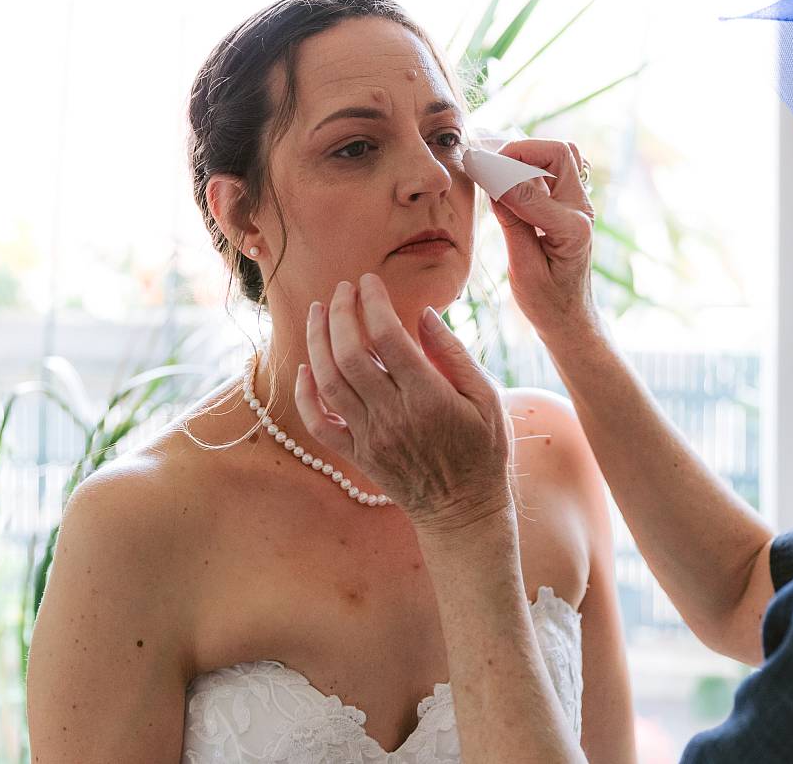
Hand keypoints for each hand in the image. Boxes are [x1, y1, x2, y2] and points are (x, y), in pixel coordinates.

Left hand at [293, 273, 512, 533]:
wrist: (464, 511)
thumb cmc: (483, 450)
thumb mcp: (487, 398)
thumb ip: (454, 355)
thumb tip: (425, 314)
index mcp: (428, 397)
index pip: (388, 337)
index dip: (373, 303)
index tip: (369, 281)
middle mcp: (393, 415)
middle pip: (350, 354)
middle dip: (340, 313)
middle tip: (343, 289)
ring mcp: (370, 437)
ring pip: (328, 382)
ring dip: (317, 341)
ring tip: (319, 311)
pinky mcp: (357, 455)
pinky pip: (318, 423)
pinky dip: (305, 394)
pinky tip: (305, 368)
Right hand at [491, 139, 600, 343]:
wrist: (569, 318)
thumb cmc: (547, 303)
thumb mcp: (523, 269)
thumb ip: (511, 224)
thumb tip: (493, 183)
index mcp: (573, 230)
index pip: (531, 189)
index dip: (499, 177)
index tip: (474, 167)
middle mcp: (582, 211)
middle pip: (560, 153)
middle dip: (522, 151)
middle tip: (491, 166)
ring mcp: (579, 206)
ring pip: (560, 156)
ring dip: (528, 156)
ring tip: (499, 172)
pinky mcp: (570, 205)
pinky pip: (555, 170)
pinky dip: (529, 166)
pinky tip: (507, 181)